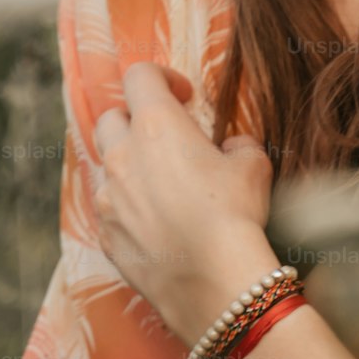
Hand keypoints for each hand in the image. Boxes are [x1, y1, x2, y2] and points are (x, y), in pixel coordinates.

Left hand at [91, 62, 277, 346]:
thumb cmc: (234, 213)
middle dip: (135, 119)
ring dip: (129, 164)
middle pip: (111, 117)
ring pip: (106, 165)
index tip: (185, 97)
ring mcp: (108, 199)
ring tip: (162, 183)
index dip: (163, 77)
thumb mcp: (252, 164)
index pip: (139, 76)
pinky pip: (109, 208)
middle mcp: (122, 156)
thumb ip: (236, 145)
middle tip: (167, 137)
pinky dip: (127, 205)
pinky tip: (157, 221)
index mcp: (155, 125)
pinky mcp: (105, 236)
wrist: (214, 283)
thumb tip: (228, 150)